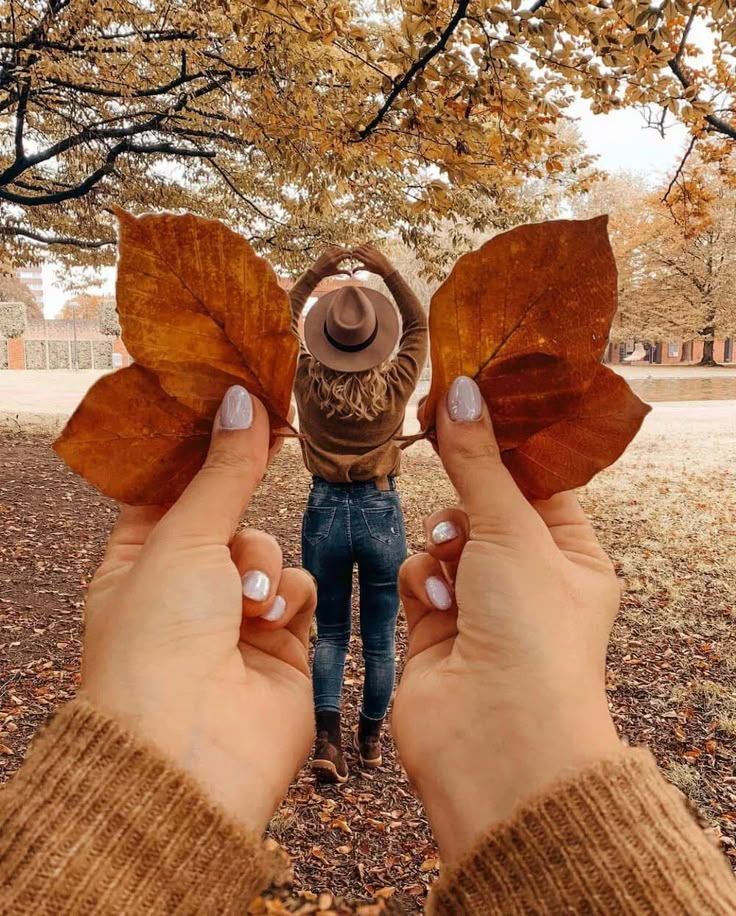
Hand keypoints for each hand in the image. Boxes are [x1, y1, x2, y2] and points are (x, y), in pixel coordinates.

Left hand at [81, 386, 316, 834]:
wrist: (191, 751)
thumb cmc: (156, 644)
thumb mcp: (182, 539)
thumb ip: (223, 471)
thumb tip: (241, 400)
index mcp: (137, 561)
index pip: (171, 489)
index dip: (201, 451)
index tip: (232, 406)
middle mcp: (186, 587)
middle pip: (228, 513)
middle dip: (238, 507)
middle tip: (265, 451)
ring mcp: (234, 616)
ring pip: (270, 549)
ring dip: (262, 565)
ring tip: (245, 602)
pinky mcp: (281, 642)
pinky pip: (299, 589)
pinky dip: (289, 597)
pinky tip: (269, 622)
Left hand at [311, 245, 350, 279]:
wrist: (317, 271)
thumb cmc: (327, 273)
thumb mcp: (336, 272)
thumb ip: (344, 272)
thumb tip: (351, 275)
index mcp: (334, 262)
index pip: (344, 256)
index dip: (349, 255)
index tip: (351, 257)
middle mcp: (331, 256)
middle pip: (341, 251)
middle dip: (347, 251)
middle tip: (350, 253)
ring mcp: (328, 253)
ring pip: (337, 248)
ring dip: (342, 249)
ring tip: (345, 252)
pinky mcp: (325, 252)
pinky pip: (333, 247)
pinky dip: (337, 248)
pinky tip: (340, 250)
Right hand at [352, 243, 394, 278]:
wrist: (385, 267)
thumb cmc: (375, 269)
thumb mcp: (366, 269)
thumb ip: (359, 269)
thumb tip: (352, 272)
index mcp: (365, 261)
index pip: (356, 255)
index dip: (352, 254)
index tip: (351, 255)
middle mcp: (368, 256)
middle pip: (358, 250)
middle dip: (354, 250)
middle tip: (353, 251)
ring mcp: (372, 252)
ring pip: (363, 246)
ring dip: (359, 247)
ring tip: (357, 249)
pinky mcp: (375, 249)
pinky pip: (368, 245)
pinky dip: (364, 245)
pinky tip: (362, 246)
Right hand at [392, 376, 620, 864]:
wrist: (496, 743)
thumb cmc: (532, 635)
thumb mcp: (513, 532)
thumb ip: (478, 462)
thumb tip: (460, 391)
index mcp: (571, 555)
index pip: (537, 479)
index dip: (503, 440)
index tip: (468, 399)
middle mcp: (528, 578)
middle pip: (484, 504)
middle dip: (467, 497)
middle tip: (449, 469)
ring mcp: (480, 604)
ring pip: (445, 538)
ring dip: (444, 544)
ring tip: (453, 564)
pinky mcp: (435, 627)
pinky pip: (418, 574)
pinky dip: (423, 581)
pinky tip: (436, 606)